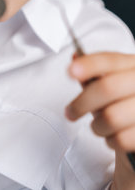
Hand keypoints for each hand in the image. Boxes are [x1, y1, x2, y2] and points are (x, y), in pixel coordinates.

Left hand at [66, 52, 134, 186]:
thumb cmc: (127, 100)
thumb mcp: (114, 80)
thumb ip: (95, 73)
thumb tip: (76, 58)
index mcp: (132, 66)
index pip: (110, 60)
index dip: (89, 65)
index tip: (72, 71)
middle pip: (107, 88)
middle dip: (81, 103)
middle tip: (71, 112)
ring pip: (111, 117)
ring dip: (97, 126)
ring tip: (99, 125)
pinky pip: (120, 139)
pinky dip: (110, 141)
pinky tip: (114, 135)